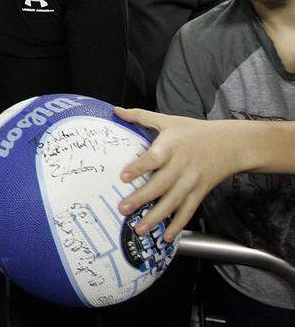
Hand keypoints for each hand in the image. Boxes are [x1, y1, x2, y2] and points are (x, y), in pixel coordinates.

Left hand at [114, 107, 245, 242]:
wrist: (231, 144)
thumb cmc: (193, 131)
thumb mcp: (168, 120)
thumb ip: (140, 116)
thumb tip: (115, 110)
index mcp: (172, 145)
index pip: (154, 158)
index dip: (139, 167)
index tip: (123, 177)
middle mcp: (182, 165)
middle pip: (161, 184)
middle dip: (142, 198)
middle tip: (123, 209)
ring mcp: (192, 181)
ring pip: (174, 202)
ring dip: (157, 217)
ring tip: (139, 228)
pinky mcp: (200, 192)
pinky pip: (188, 211)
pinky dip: (178, 225)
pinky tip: (167, 237)